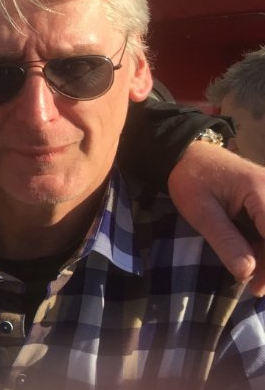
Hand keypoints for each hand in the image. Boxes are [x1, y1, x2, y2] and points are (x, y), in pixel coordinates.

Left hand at [169, 140, 264, 295]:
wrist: (187, 154)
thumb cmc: (190, 178)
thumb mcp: (200, 211)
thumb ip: (225, 240)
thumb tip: (247, 273)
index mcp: (260, 190)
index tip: (259, 287)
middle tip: (257, 290)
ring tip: (255, 284)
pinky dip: (264, 249)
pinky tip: (254, 266)